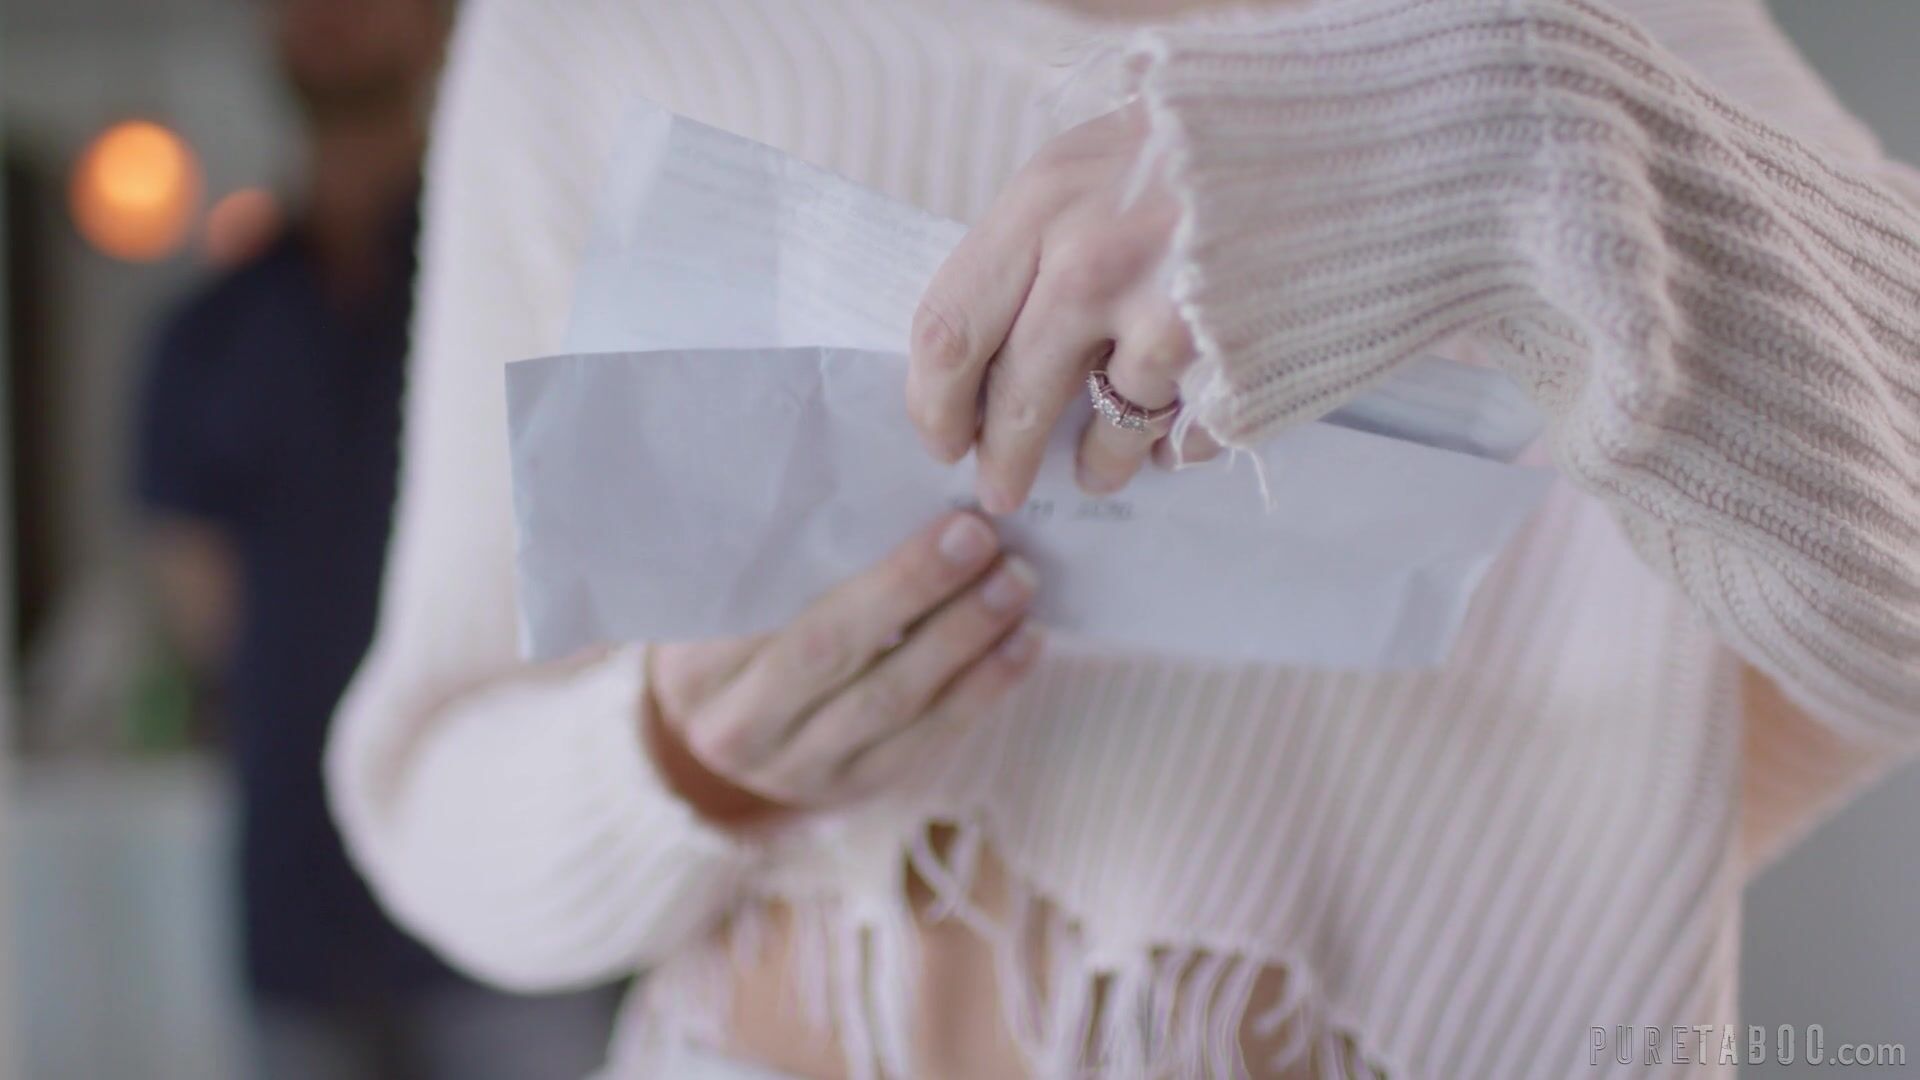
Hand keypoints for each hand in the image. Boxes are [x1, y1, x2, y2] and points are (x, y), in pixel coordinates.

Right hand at [644, 511, 1040, 824]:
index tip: (942, 520)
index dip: (872, 573)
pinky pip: (924, 740)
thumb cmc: (729, 633)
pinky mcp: (852, 790)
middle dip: (918, 593)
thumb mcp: (722, 596)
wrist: (715, 730)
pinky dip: (981, 689)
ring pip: (890, 702)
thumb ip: (773, 559)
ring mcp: (797, 770)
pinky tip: (1022, 644)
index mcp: (696, 666)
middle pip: (836, 653)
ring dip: (964, 640)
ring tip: (1016, 584)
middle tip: (985, 540)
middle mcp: (739, 727)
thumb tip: (878, 488)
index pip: (783, 612)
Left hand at [907, 101, 1219, 514]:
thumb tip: (994, 339)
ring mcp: (1166, 313)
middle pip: (1013, 395)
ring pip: (1105, 427)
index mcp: (1043, 202)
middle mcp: (1090, 260)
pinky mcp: (1234, 359)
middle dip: (1003, 458)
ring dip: (1099, 462)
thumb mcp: (1102, 160)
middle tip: (1001, 488)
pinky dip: (1178, 444)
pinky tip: (1177, 438)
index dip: (933, 400)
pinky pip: (1186, 433)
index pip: (949, 326)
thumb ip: (1044, 239)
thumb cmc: (1216, 142)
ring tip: (1102, 470)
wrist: (1355, 129)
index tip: (942, 436)